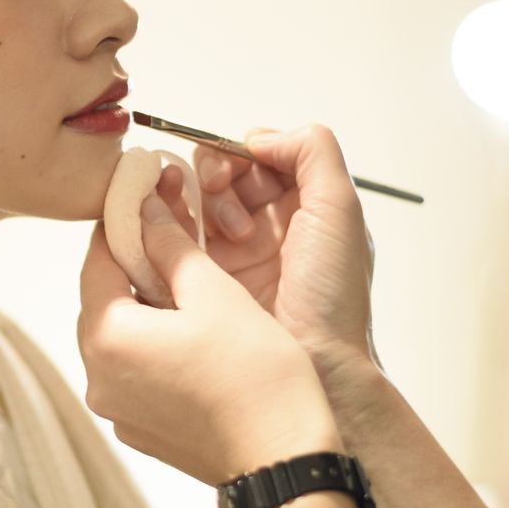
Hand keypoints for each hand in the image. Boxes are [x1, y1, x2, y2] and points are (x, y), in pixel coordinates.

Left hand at [78, 190, 341, 485]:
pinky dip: (155, 346)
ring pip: (121, 336)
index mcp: (107, 337)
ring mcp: (117, 410)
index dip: (123, 223)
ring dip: (146, 305)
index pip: (97, 260)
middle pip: (104, 300)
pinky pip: (135, 372)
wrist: (284, 460)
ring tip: (190, 284)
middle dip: (135, 264)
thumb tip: (145, 211)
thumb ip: (170, 246)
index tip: (145, 199)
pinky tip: (195, 335)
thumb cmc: (256, 376)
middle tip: (173, 235)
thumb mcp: (214, 293)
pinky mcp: (140, 430)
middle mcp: (98, 378)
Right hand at [192, 124, 379, 378]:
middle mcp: (268, 224)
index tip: (239, 171)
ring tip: (221, 232)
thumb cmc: (332, 299)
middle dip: (217, 173)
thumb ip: (312, 153)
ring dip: (198, 201)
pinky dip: (168, 224)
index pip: (259, 154)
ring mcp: (235, 252)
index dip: (243, 152)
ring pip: (196, 200)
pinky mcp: (206, 279)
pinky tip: (177, 234)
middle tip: (220, 192)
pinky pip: (175, 238)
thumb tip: (260, 138)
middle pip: (223, 171)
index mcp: (304, 204)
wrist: (316, 369)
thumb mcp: (340, 210)